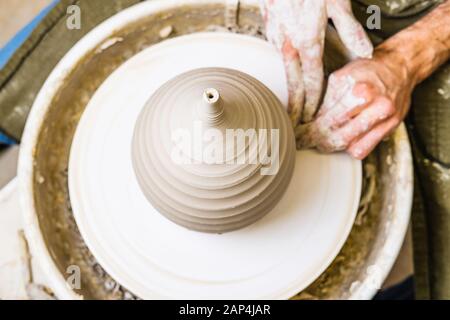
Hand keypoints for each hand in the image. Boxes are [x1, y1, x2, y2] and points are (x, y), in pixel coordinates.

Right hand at [260, 0, 372, 124]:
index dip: (312, 103)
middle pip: (293, 85)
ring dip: (288, 90)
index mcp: (307, 43)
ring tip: (291, 106)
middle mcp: (289, 46)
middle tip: (295, 124)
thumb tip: (364, 52)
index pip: (310, 82)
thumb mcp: (337, 5)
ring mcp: (277, 39)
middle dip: (295, 107)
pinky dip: (284, 70)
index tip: (311, 118)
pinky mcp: (270, 30)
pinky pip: (279, 56)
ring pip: (284, 71)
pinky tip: (288, 73)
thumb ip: (350, 31)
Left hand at [296, 50, 413, 158]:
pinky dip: (352, 148)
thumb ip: (327, 99)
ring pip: (353, 145)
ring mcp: (386, 118)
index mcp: (360, 91)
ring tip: (323, 143)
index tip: (303, 133)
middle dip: (322, 141)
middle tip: (309, 142)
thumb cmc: (368, 70)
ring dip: (335, 146)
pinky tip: (344, 142)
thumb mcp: (341, 77)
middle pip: (342, 135)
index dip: (314, 128)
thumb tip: (311, 119)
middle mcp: (376, 106)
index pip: (331, 118)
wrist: (399, 67)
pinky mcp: (391, 127)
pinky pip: (366, 148)